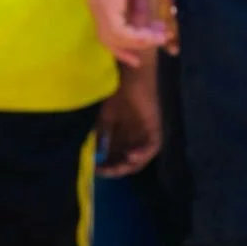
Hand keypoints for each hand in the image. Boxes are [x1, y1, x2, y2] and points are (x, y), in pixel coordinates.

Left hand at [88, 0, 170, 68]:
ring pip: (114, 37)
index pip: (108, 34)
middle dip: (133, 47)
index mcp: (103, 3)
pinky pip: (119, 30)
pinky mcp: (105, 2)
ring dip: (140, 41)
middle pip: (109, 39)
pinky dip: (136, 35)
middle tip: (158, 46)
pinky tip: (153, 32)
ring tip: (160, 36)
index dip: (122, 49)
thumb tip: (147, 30)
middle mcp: (96, 6)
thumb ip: (140, 13)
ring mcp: (98, 4)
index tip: (138, 60)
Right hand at [96, 61, 162, 177]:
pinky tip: (130, 155)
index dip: (105, 166)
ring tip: (117, 167)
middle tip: (103, 171)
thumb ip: (100, 136)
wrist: (127, 74)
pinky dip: (143, 154)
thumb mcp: (102, 118)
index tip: (93, 170)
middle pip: (127, 161)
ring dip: (129, 166)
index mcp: (122, 135)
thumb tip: (92, 155)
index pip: (115, 157)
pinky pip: (153, 146)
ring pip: (141, 158)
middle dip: (115, 169)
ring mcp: (145, 133)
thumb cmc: (113, 91)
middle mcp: (134, 137)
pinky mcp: (154, 127)